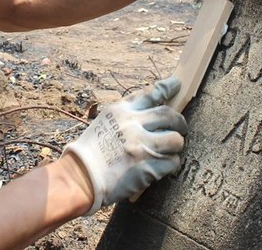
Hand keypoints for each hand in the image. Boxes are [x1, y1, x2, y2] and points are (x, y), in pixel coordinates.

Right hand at [63, 76, 187, 215]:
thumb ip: (125, 117)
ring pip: (175, 140)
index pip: (150, 93)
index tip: (176, 84)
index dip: (167, 87)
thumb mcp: (104, 123)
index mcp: (121, 111)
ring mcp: (142, 146)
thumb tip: (148, 115)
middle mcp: (134, 125)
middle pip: (169, 115)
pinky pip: (172, 162)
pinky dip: (170, 164)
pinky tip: (162, 166)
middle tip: (181, 128)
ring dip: (175, 146)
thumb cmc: (89, 152)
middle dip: (179, 122)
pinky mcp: (148, 167)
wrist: (80, 177)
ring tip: (168, 151)